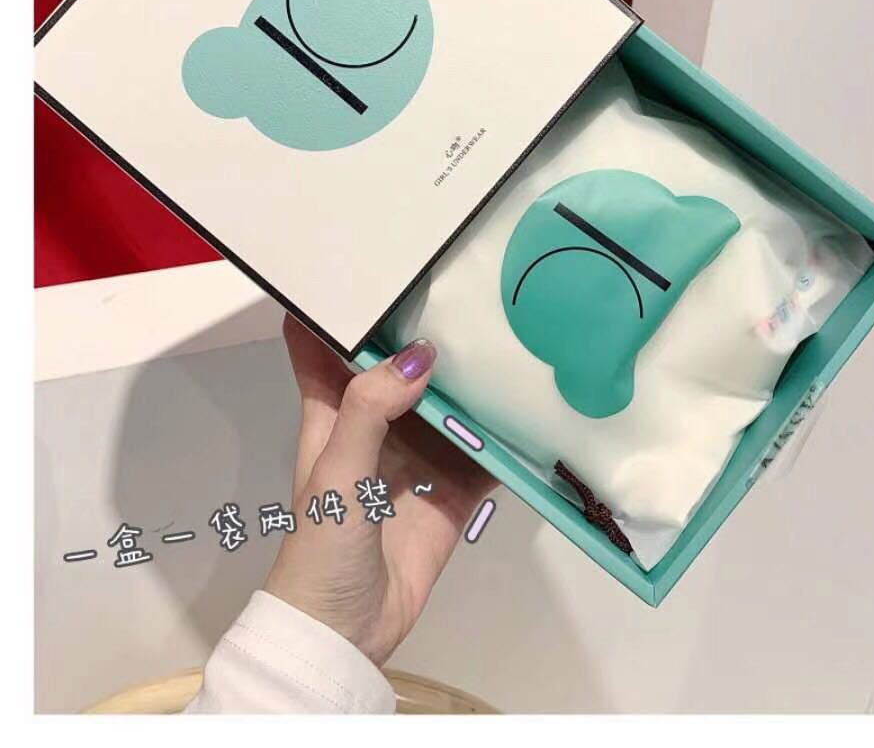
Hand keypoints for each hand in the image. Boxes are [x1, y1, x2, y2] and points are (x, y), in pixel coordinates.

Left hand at [264, 315, 495, 665]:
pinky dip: (503, 433)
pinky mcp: (451, 490)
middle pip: (401, 368)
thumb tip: (420, 358)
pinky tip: (529, 403)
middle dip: (425, 333)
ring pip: (448, 404)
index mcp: (334, 414)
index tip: (367, 266)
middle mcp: (378, 427)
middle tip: (463, 287)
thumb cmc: (321, 547)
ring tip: (507, 332)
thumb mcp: (336, 472)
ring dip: (471, 380)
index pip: (326, 349)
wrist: (348, 631)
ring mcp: (417, 458)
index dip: (338, 309)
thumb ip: (369, 412)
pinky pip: (482, 451)